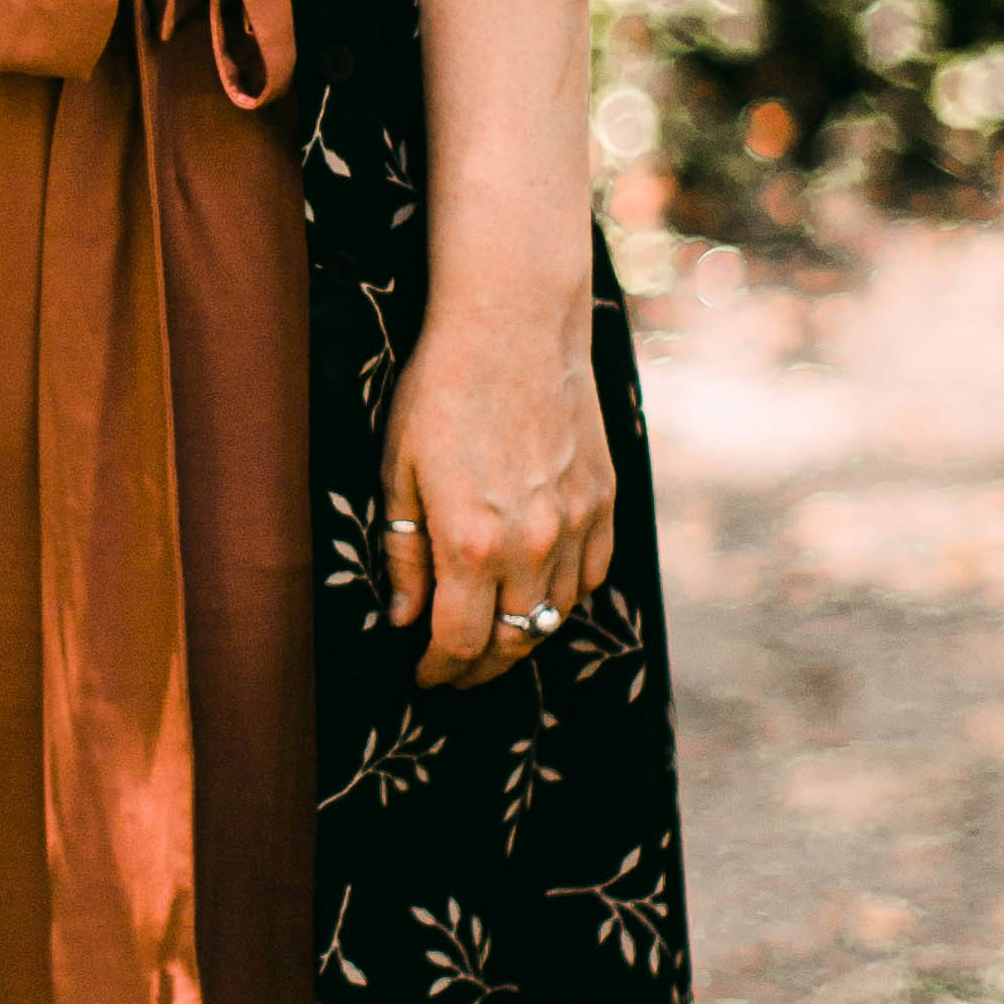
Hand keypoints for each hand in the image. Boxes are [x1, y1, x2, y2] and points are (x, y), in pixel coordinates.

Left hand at [379, 301, 615, 691]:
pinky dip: (564, 599)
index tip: (423, 679)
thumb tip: (405, 618)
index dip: (438, 672)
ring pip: (556, 617)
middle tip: (454, 674)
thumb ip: (404, 552)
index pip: (459, 642)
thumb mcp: (399, 470)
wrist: (514, 324)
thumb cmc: (443, 390)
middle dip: (478, 670)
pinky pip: (592, 577)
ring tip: (493, 641)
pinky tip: (539, 598)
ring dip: (523, 640)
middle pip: (513, 643)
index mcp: (472, 542)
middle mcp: (533, 545)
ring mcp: (578, 524)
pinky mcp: (605, 500)